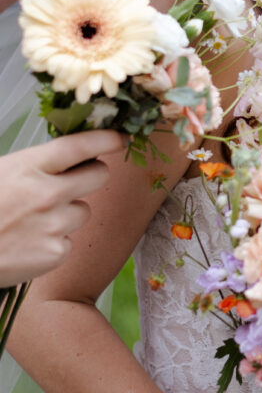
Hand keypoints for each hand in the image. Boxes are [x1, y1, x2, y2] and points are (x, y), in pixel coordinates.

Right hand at [0, 130, 124, 284]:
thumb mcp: (2, 172)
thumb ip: (36, 165)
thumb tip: (71, 156)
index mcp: (28, 166)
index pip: (79, 146)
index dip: (105, 139)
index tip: (120, 138)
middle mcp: (47, 194)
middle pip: (98, 176)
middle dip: (91, 176)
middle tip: (75, 181)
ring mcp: (54, 225)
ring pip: (83, 211)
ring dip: (67, 213)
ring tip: (34, 221)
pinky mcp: (56, 253)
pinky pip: (69, 241)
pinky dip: (55, 243)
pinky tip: (29, 243)